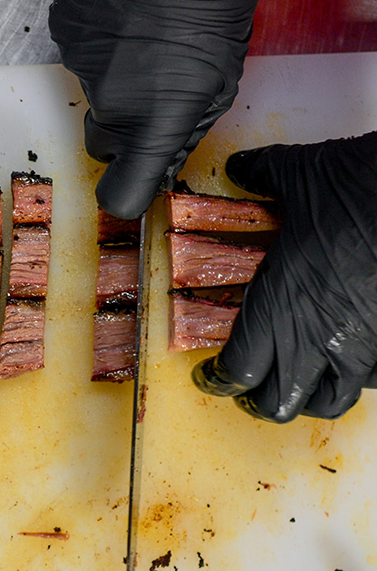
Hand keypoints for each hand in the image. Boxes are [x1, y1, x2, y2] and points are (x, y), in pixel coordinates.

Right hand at [48, 0, 265, 219]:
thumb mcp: (222, 71)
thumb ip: (187, 125)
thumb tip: (164, 156)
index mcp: (158, 117)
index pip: (122, 194)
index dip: (125, 194)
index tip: (131, 183)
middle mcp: (113, 100)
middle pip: (102, 142)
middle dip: (123, 126)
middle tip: (151, 86)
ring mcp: (82, 66)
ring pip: (91, 93)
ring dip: (114, 75)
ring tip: (144, 34)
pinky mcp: (64, 33)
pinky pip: (78, 56)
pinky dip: (98, 43)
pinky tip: (124, 14)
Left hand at [194, 133, 376, 421]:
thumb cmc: (364, 186)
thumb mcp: (302, 173)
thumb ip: (263, 176)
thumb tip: (243, 169)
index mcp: (280, 306)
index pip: (238, 369)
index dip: (218, 379)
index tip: (211, 376)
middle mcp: (317, 337)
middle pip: (277, 402)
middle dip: (258, 400)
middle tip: (248, 388)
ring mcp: (364, 348)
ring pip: (328, 401)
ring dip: (306, 397)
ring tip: (298, 384)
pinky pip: (373, 382)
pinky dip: (358, 379)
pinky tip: (353, 362)